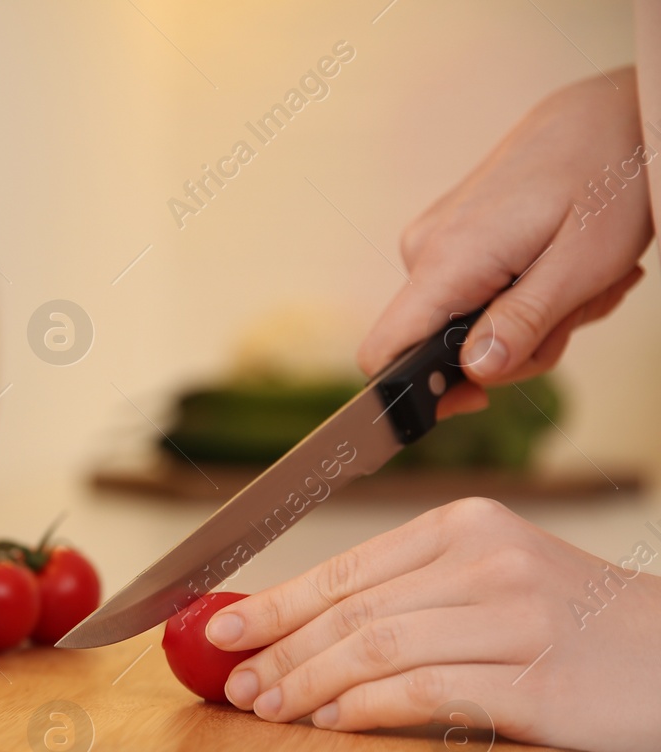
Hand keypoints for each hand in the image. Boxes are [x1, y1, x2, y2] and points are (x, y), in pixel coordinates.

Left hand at [205, 498, 660, 751]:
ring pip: (377, 648)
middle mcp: (487, 561)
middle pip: (353, 609)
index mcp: (467, 527)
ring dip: (310, 683)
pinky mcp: (535, 680)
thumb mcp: (495, 584)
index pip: (347, 568)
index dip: (275, 603)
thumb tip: (302, 629)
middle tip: (236, 684)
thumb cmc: (578, 630)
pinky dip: (367, 707)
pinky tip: (334, 720)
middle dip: (280, 650)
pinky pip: (425, 690)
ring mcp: (514, 617)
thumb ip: (410, 596)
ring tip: (271, 708)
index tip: (220, 630)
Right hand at [358, 68, 651, 417]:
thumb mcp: (581, 264)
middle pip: (441, 346)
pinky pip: (476, 290)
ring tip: (583, 279)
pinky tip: (562, 263)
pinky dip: (524, 290)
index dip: (416, 394)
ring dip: (531, 316)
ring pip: (467, 320)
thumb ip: (523, 323)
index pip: (381, 354)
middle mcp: (424, 250)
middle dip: (515, 346)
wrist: (612, 109)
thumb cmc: (607, 173)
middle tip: (578, 310)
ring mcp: (436, 239)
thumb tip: (476, 373)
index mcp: (446, 261)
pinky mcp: (453, 233)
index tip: (475, 401)